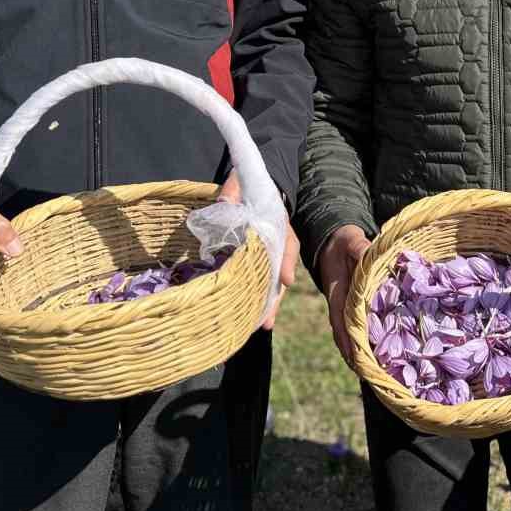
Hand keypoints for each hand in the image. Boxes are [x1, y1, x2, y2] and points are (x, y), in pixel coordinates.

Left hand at [217, 173, 300, 330]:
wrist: (254, 187)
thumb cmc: (248, 187)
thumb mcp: (240, 184)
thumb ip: (233, 192)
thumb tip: (224, 203)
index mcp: (278, 224)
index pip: (287, 243)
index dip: (286, 262)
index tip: (285, 279)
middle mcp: (277, 243)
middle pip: (280, 273)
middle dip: (275, 298)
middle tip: (268, 321)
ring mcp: (269, 255)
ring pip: (272, 282)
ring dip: (268, 305)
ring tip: (262, 326)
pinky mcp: (258, 262)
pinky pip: (260, 281)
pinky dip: (257, 299)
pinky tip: (251, 318)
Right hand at [316, 225, 371, 365]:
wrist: (333, 238)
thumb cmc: (343, 239)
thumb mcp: (350, 239)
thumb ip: (359, 248)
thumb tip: (370, 255)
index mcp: (336, 290)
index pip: (340, 319)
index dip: (346, 339)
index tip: (354, 358)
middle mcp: (337, 301)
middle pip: (342, 332)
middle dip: (352, 353)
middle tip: (366, 374)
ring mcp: (342, 304)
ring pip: (346, 330)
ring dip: (354, 349)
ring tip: (368, 370)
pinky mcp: (348, 302)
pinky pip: (351, 322)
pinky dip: (357, 337)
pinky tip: (368, 349)